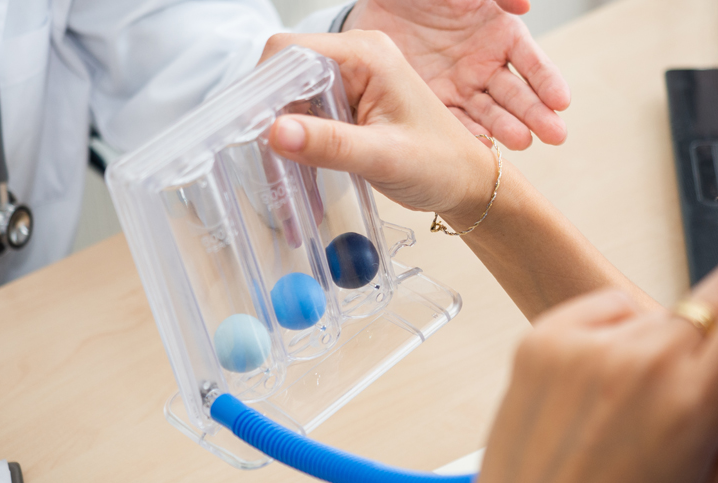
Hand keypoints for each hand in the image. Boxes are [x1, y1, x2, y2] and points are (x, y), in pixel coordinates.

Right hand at [261, 31, 500, 222]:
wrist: (467, 184)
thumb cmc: (442, 165)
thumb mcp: (385, 157)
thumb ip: (330, 144)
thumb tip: (275, 132)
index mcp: (367, 56)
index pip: (291, 53)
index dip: (263, 88)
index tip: (250, 130)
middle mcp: (355, 62)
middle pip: (285, 80)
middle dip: (269, 126)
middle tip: (266, 170)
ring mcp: (351, 85)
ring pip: (291, 107)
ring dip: (282, 148)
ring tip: (284, 194)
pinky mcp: (348, 109)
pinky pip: (306, 124)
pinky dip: (298, 155)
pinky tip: (299, 189)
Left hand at [344, 0, 569, 149]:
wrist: (379, 1)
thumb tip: (525, 5)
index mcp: (501, 34)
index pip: (532, 62)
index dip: (547, 81)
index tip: (561, 101)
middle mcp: (485, 64)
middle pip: (516, 94)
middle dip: (537, 114)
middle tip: (556, 135)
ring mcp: (461, 86)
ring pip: (490, 113)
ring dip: (507, 129)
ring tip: (523, 143)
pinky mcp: (434, 101)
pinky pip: (454, 121)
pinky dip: (469, 135)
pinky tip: (483, 147)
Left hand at [467, 260, 717, 482]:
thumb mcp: (712, 482)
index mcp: (694, 403)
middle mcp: (640, 363)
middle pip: (707, 303)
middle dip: (707, 340)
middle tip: (680, 390)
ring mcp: (585, 346)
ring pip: (653, 312)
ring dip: (653, 343)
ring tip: (625, 402)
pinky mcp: (541, 337)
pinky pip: (605, 306)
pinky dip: (610, 332)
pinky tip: (596, 384)